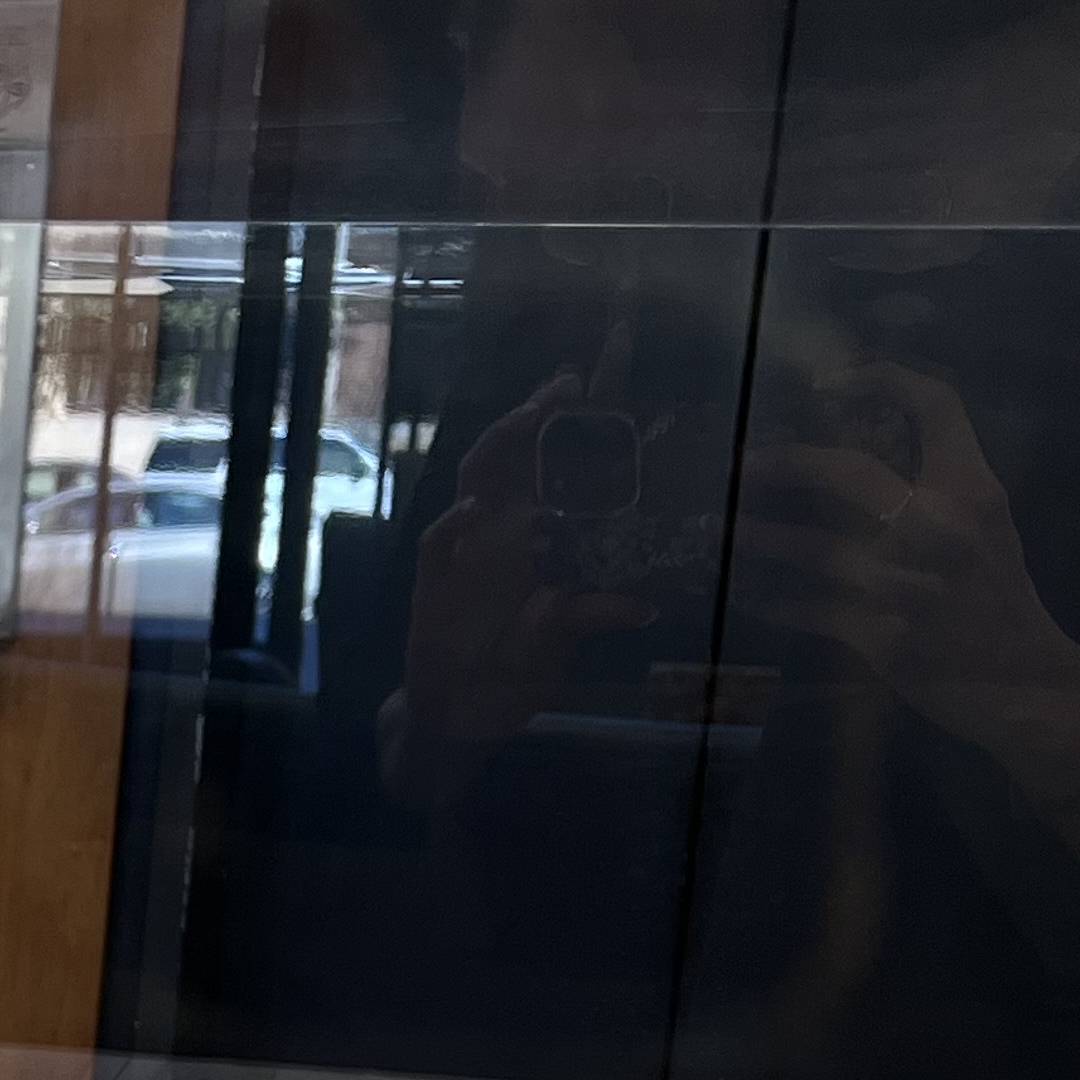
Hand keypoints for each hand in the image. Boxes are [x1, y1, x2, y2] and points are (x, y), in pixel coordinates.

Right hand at [383, 372, 661, 805]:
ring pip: (477, 478)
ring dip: (500, 447)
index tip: (606, 367)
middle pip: (520, 455)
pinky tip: (473, 510)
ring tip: (526, 419)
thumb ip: (590, 614)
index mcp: (543, 535)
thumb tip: (644, 607)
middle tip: (569, 381)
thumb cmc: (514, 669)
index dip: (580, 421)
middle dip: (541, 414)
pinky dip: (453, 524)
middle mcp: (506, 531)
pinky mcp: (435, 580)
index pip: (565, 467)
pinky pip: (438, 543)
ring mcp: (467, 550)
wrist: (462, 712)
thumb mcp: (560, 639)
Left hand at [728, 362, 1079, 758]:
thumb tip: (873, 454)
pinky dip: (770, 600)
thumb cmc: (1002, 601)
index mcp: (973, 492)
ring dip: (757, 534)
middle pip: (846, 469)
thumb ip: (942, 489)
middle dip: (785, 460)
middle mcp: (935, 527)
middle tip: (744, 461)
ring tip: (722, 525)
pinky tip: (745, 591)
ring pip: (808, 545)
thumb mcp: (989, 528)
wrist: (1024, 684)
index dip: (886, 378)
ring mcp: (901, 583)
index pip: (938, 407)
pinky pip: (804, 608)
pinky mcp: (875, 634)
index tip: (835, 379)